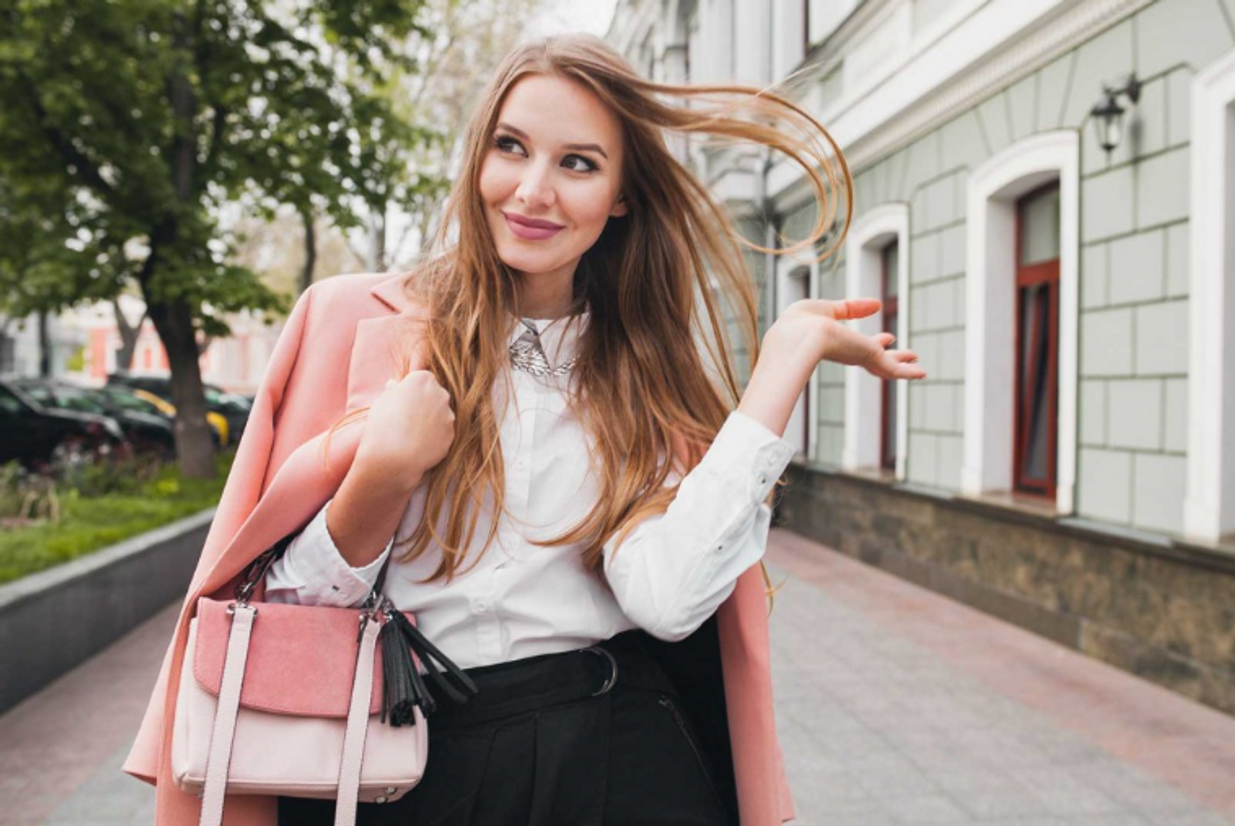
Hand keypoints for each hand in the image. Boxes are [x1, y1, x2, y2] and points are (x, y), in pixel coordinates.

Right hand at [354, 350, 455, 487]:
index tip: (402, 402)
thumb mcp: (382, 401)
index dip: (411, 391)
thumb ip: (394, 390)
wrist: (392, 456)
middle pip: (434, 395)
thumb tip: (395, 384)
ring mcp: (448, 415)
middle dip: (424, 404)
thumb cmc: (382, 424)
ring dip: (430, 421)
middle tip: (407, 419)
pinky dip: (434, 437)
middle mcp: (441, 394)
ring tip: (411, 435)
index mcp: (423, 379)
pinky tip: (418, 445)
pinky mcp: (451, 434)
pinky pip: (442, 433)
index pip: (422, 379)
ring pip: (440, 415)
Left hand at [764, 297, 926, 380]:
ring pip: (887, 367)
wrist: (798, 337)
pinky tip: (923, 373)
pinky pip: (893, 370)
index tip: (889, 338)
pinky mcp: (868, 359)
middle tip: (911, 356)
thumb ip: (851, 308)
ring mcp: (859, 358)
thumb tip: (877, 304)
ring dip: (904, 367)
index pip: (859, 345)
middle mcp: (848, 354)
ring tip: (921, 370)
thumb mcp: (829, 308)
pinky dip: (909, 373)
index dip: (876, 341)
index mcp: (835, 343)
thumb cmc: (802, 322)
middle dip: (893, 357)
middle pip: (876, 359)